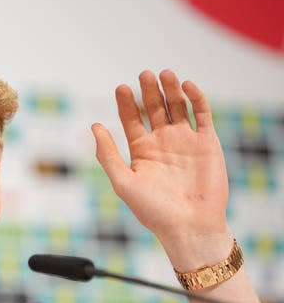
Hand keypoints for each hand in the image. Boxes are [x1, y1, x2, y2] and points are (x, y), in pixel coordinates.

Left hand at [91, 70, 231, 268]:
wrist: (190, 228)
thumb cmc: (153, 211)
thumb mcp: (123, 182)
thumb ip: (108, 154)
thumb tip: (95, 126)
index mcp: (141, 151)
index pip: (131, 119)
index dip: (126, 103)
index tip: (121, 88)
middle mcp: (162, 143)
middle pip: (154, 108)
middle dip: (149, 91)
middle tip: (144, 74)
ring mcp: (185, 141)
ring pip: (177, 107)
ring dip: (171, 89)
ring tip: (164, 74)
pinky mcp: (207, 143)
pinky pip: (202, 115)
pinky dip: (196, 98)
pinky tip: (187, 86)